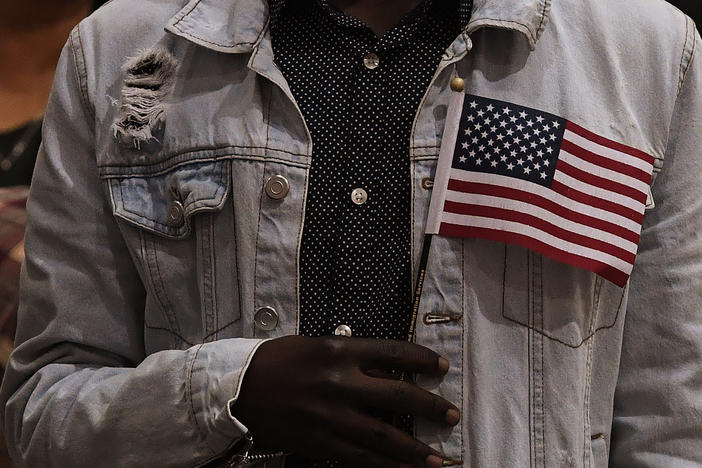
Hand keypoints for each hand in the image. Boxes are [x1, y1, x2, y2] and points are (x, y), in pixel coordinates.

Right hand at [231, 335, 459, 467]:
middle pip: (398, 396)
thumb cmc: (280, 360)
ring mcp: (332, 416)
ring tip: (439, 458)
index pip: (394, 353)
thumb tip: (390, 371)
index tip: (442, 367)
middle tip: (451, 414)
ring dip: (416, 449)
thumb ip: (354, 357)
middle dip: (431, 407)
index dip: (424, 360)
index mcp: (340, 350)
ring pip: (385, 436)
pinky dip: (386, 466)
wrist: (241, 388)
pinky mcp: (321, 442)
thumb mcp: (318, 345)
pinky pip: (361, 457)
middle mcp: (341, 382)